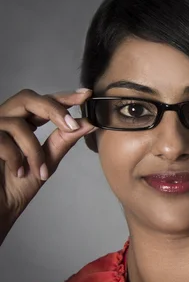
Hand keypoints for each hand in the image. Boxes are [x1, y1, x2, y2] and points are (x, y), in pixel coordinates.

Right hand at [0, 88, 95, 242]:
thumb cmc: (16, 186)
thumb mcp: (47, 161)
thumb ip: (64, 140)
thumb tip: (88, 123)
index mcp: (22, 122)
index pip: (43, 102)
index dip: (64, 97)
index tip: (85, 95)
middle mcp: (4, 119)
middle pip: (28, 98)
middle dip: (53, 110)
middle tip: (71, 126)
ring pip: (18, 123)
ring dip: (33, 150)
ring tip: (38, 171)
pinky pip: (3, 140)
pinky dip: (16, 158)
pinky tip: (18, 172)